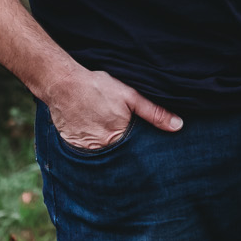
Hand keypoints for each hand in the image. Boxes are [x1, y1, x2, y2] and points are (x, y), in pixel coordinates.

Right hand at [45, 65, 181, 150]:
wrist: (63, 83)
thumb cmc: (98, 87)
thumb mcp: (130, 96)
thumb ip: (154, 112)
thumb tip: (178, 125)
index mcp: (118, 138)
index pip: (135, 153)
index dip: (140, 151)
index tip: (143, 150)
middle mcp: (101, 149)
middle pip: (119, 157)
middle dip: (124, 154)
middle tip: (124, 141)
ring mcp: (84, 150)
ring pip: (102, 157)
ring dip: (107, 152)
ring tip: (106, 135)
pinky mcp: (72, 148)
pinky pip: (86, 154)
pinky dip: (91, 148)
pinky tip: (92, 134)